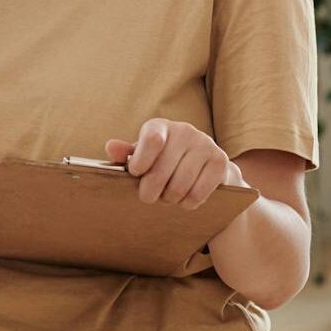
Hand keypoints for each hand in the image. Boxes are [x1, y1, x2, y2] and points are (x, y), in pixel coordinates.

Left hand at [107, 118, 241, 210]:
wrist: (204, 165)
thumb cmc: (163, 161)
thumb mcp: (143, 156)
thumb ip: (126, 154)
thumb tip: (110, 147)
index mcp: (160, 126)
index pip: (151, 140)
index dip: (141, 162)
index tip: (136, 174)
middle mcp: (184, 130)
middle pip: (161, 171)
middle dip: (151, 192)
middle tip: (149, 196)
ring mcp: (205, 144)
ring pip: (179, 186)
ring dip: (170, 199)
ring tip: (167, 197)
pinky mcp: (220, 161)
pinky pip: (197, 193)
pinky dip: (188, 203)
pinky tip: (184, 199)